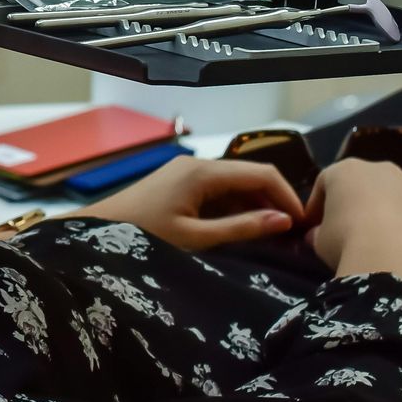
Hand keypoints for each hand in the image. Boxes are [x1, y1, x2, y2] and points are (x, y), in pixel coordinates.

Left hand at [78, 156, 305, 251]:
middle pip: (250, 176)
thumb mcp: (196, 238)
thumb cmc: (142, 236)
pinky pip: (218, 191)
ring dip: (256, 206)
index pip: (262, 173)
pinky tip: (245, 230)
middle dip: (274, 201)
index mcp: (203, 171)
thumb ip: (241, 228)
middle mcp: (198, 164)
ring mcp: (188, 172)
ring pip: (236, 184)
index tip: (305, 223)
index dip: (288, 196)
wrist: (95, 232)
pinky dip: (235, 207)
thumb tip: (284, 221)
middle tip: (294, 234)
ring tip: (274, 237)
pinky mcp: (180, 183)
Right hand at [304, 157, 401, 293]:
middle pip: (362, 182)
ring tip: (384, 232)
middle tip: (350, 228)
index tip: (314, 226)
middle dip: (356, 201)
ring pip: (395, 188)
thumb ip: (317, 232)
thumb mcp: (319, 241)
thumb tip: (316, 234)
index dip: (318, 206)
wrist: (390, 256)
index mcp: (343, 171)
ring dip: (388, 204)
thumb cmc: (345, 242)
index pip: (324, 183)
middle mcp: (377, 168)